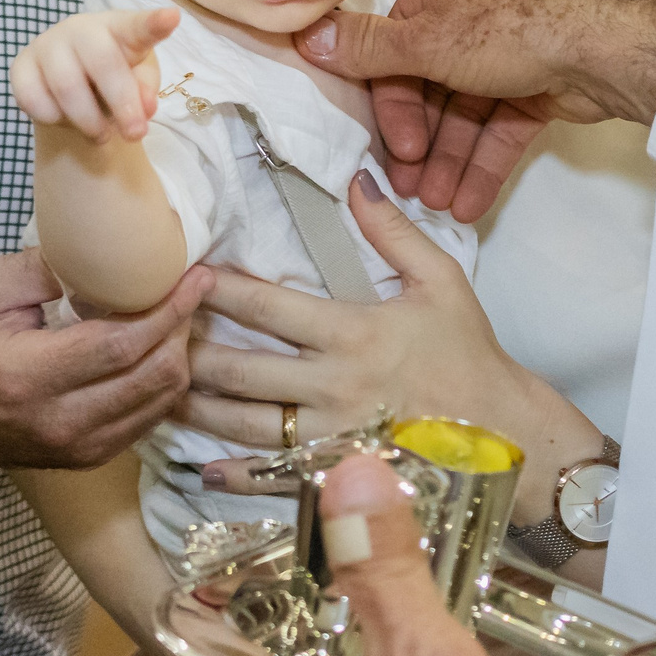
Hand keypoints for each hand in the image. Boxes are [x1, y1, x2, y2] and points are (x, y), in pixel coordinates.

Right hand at [0, 249, 203, 469]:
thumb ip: (49, 268)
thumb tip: (111, 254)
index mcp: (29, 377)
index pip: (125, 345)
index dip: (170, 309)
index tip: (197, 277)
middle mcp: (57, 423)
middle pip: (154, 378)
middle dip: (183, 330)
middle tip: (189, 291)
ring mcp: (72, 449)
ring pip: (158, 406)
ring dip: (178, 358)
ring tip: (175, 318)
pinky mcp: (80, 459)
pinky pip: (143, 424)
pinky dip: (160, 387)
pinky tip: (154, 353)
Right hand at [10, 8, 179, 142]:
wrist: (72, 83)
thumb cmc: (113, 76)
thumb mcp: (138, 82)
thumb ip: (145, 92)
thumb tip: (144, 108)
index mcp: (118, 27)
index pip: (137, 25)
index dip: (154, 23)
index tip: (172, 17)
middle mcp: (80, 28)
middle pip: (103, 63)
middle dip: (122, 104)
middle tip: (136, 135)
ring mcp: (46, 44)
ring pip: (67, 87)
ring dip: (89, 121)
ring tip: (102, 135)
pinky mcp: (20, 66)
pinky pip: (34, 99)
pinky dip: (54, 119)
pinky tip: (65, 119)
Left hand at [183, 171, 553, 470]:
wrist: (504, 433)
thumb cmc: (470, 354)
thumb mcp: (441, 282)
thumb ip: (394, 232)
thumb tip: (358, 179)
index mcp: (355, 333)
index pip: (271, 309)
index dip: (222, 292)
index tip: (185, 276)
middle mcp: (335, 386)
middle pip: (244, 370)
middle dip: (192, 351)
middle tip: (150, 337)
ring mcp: (332, 436)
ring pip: (247, 424)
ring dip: (197, 409)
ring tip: (157, 389)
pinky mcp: (337, 472)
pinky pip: (276, 476)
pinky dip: (237, 476)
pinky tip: (203, 469)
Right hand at [294, 0, 655, 217]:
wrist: (605, 48)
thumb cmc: (510, 28)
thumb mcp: (426, 41)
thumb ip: (366, 49)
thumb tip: (305, 35)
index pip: (395, 49)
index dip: (389, 104)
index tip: (391, 149)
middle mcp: (469, 12)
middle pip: (429, 86)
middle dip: (420, 143)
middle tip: (410, 188)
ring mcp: (505, 50)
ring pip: (464, 113)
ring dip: (449, 161)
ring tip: (439, 205)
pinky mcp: (536, 84)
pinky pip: (498, 127)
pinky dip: (483, 163)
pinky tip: (469, 203)